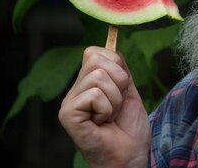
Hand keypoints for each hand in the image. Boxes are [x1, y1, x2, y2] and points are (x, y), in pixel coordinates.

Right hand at [59, 46, 150, 167]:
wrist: (130, 155)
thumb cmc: (129, 127)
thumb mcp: (128, 89)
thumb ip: (119, 68)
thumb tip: (112, 42)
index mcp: (86, 83)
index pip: (95, 52)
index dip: (116, 66)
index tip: (122, 88)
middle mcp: (74, 91)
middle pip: (97, 60)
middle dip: (119, 82)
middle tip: (116, 106)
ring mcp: (69, 103)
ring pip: (98, 77)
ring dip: (115, 98)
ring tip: (110, 116)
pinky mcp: (67, 114)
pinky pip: (94, 94)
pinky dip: (107, 108)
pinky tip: (103, 123)